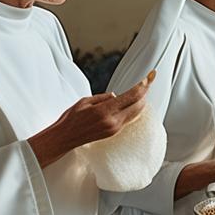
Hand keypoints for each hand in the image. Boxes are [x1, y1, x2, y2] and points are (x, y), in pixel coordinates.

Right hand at [28, 74, 152, 167]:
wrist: (64, 138)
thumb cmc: (71, 118)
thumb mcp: (85, 101)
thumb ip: (103, 98)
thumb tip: (117, 96)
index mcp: (105, 111)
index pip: (132, 96)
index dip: (143, 85)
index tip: (150, 76)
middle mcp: (113, 122)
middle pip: (139, 105)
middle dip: (145, 92)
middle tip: (148, 80)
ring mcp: (115, 129)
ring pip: (136, 113)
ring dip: (141, 101)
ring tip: (142, 89)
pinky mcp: (114, 133)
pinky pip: (130, 119)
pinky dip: (134, 109)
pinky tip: (134, 102)